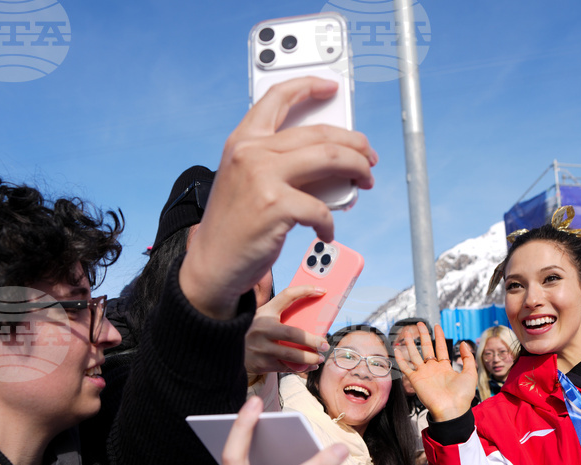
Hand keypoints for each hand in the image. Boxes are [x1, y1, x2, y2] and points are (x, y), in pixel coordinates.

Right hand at [179, 77, 376, 319]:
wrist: (212, 263)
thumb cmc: (234, 225)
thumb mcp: (247, 180)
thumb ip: (279, 162)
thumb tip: (331, 159)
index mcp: (243, 140)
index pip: (277, 98)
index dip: (308, 86)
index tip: (330, 87)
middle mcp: (251, 152)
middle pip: (320, 132)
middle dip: (354, 143)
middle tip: (368, 157)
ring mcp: (263, 177)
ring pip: (330, 158)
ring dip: (357, 168)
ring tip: (364, 180)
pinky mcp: (275, 205)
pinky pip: (322, 207)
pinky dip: (330, 222)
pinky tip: (326, 231)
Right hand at [245, 285, 330, 374]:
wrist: (228, 349)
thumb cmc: (254, 330)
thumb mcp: (263, 316)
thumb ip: (282, 312)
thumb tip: (312, 313)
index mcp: (265, 312)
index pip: (287, 295)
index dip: (305, 290)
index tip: (323, 290)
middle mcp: (262, 329)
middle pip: (294, 334)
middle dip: (313, 340)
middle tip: (325, 344)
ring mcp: (261, 348)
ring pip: (291, 354)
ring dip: (310, 358)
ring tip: (320, 358)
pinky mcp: (261, 364)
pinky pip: (286, 367)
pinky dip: (301, 368)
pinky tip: (310, 366)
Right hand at [394, 322, 477, 421]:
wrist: (452, 410)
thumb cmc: (463, 395)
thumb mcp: (470, 373)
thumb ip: (467, 358)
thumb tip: (462, 343)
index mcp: (445, 368)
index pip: (441, 348)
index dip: (439, 337)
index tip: (437, 326)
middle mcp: (433, 369)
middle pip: (427, 348)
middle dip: (424, 336)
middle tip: (420, 324)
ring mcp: (424, 374)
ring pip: (415, 355)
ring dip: (411, 344)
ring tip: (408, 333)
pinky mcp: (415, 380)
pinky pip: (406, 367)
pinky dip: (401, 359)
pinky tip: (397, 350)